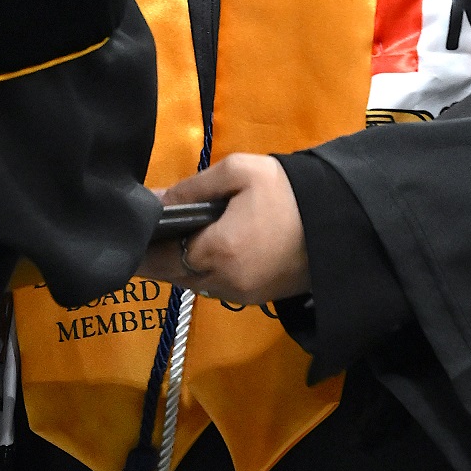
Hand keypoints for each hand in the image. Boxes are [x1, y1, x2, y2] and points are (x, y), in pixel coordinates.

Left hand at [136, 155, 309, 304]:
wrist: (342, 221)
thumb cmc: (287, 191)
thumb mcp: (238, 172)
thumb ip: (191, 188)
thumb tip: (154, 201)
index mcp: (218, 252)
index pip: (161, 260)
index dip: (142, 250)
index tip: (127, 236)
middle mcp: (226, 282)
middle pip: (174, 276)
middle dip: (158, 257)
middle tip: (146, 235)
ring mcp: (244, 295)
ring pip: (195, 285)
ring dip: (180, 267)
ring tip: (171, 239)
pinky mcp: (259, 299)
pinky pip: (217, 289)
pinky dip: (203, 273)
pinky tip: (202, 250)